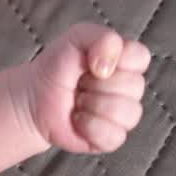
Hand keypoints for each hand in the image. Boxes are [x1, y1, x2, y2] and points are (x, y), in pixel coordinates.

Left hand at [19, 23, 150, 153]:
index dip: (117, 58)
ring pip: (128, 112)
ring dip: (93, 104)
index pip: (141, 57)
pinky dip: (89, 126)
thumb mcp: (75, 38)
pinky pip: (114, 135)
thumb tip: (109, 67)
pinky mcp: (112, 138)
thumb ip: (101, 38)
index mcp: (124, 61)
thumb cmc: (56, 66)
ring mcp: (122, 115)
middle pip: (134, 86)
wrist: (33, 98)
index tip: (91, 62)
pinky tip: (78, 119)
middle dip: (97, 83)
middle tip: (80, 82)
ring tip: (78, 100)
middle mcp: (128, 88)